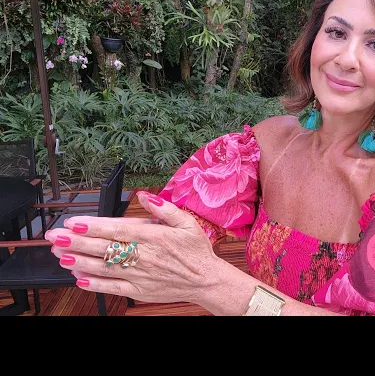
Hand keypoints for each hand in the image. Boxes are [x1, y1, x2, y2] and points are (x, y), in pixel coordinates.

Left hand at [45, 191, 220, 304]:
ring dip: (79, 261)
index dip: (92, 227)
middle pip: (103, 248)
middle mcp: (142, 256)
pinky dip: (94, 284)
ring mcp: (138, 275)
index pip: (116, 230)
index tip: (73, 223)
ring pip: (103, 268)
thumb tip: (146, 195)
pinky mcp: (139, 291)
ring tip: (60, 255)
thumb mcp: (187, 223)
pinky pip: (112, 288)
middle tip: (56, 237)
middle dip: (76, 242)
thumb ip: (164, 208)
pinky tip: (79, 278)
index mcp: (153, 237)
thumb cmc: (196, 251)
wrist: (206, 280)